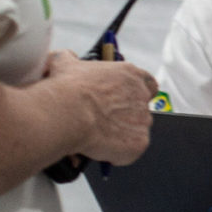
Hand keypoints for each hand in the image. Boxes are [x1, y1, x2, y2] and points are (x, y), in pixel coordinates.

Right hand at [46, 50, 158, 164]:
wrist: (66, 113)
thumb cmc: (67, 89)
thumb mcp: (64, 63)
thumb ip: (70, 59)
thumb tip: (66, 58)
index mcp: (130, 75)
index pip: (147, 83)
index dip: (136, 93)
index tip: (124, 100)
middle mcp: (141, 96)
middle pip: (140, 110)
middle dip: (124, 117)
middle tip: (102, 122)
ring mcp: (143, 120)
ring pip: (134, 131)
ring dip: (120, 135)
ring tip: (95, 135)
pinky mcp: (139, 142)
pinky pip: (130, 151)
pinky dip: (117, 153)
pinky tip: (99, 147)